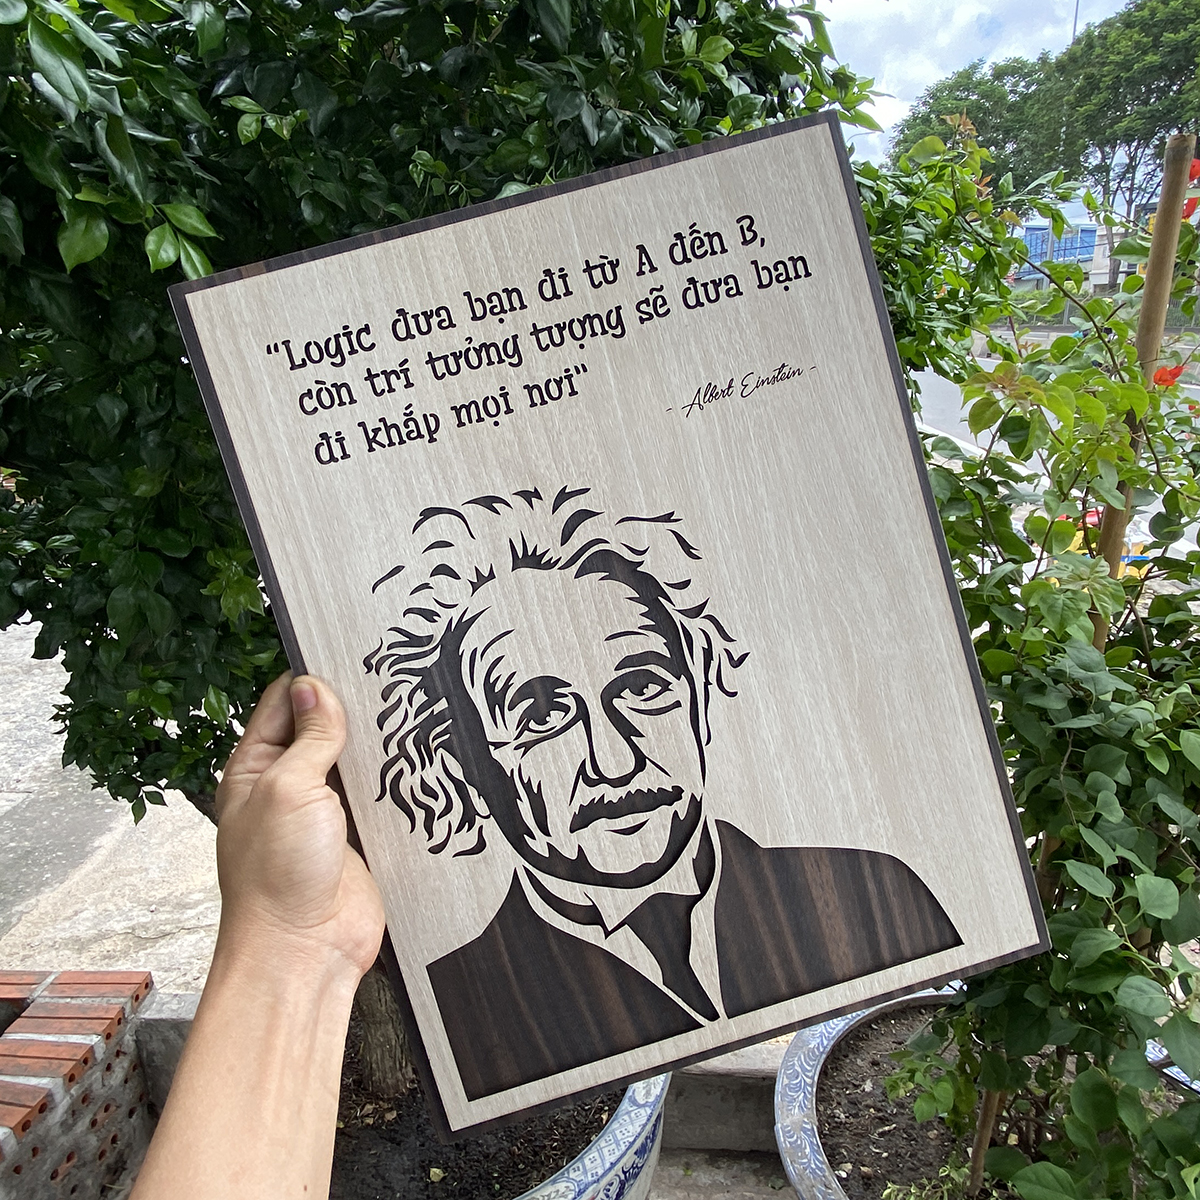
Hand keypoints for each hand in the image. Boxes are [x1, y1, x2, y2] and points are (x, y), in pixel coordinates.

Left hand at [214, 673, 384, 978]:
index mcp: (255, 769)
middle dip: (352, 707)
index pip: (284, 703)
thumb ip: (308, 738)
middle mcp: (289, 786)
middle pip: (323, 728)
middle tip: (389, 676)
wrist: (306, 951)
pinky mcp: (361, 836)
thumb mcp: (287, 790)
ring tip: (410, 709)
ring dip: (377, 743)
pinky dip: (396, 779)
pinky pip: (380, 795)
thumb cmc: (277, 879)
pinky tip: (419, 758)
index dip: (314, 678)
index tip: (348, 652)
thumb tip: (315, 687)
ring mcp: (326, 812)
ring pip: (356, 760)